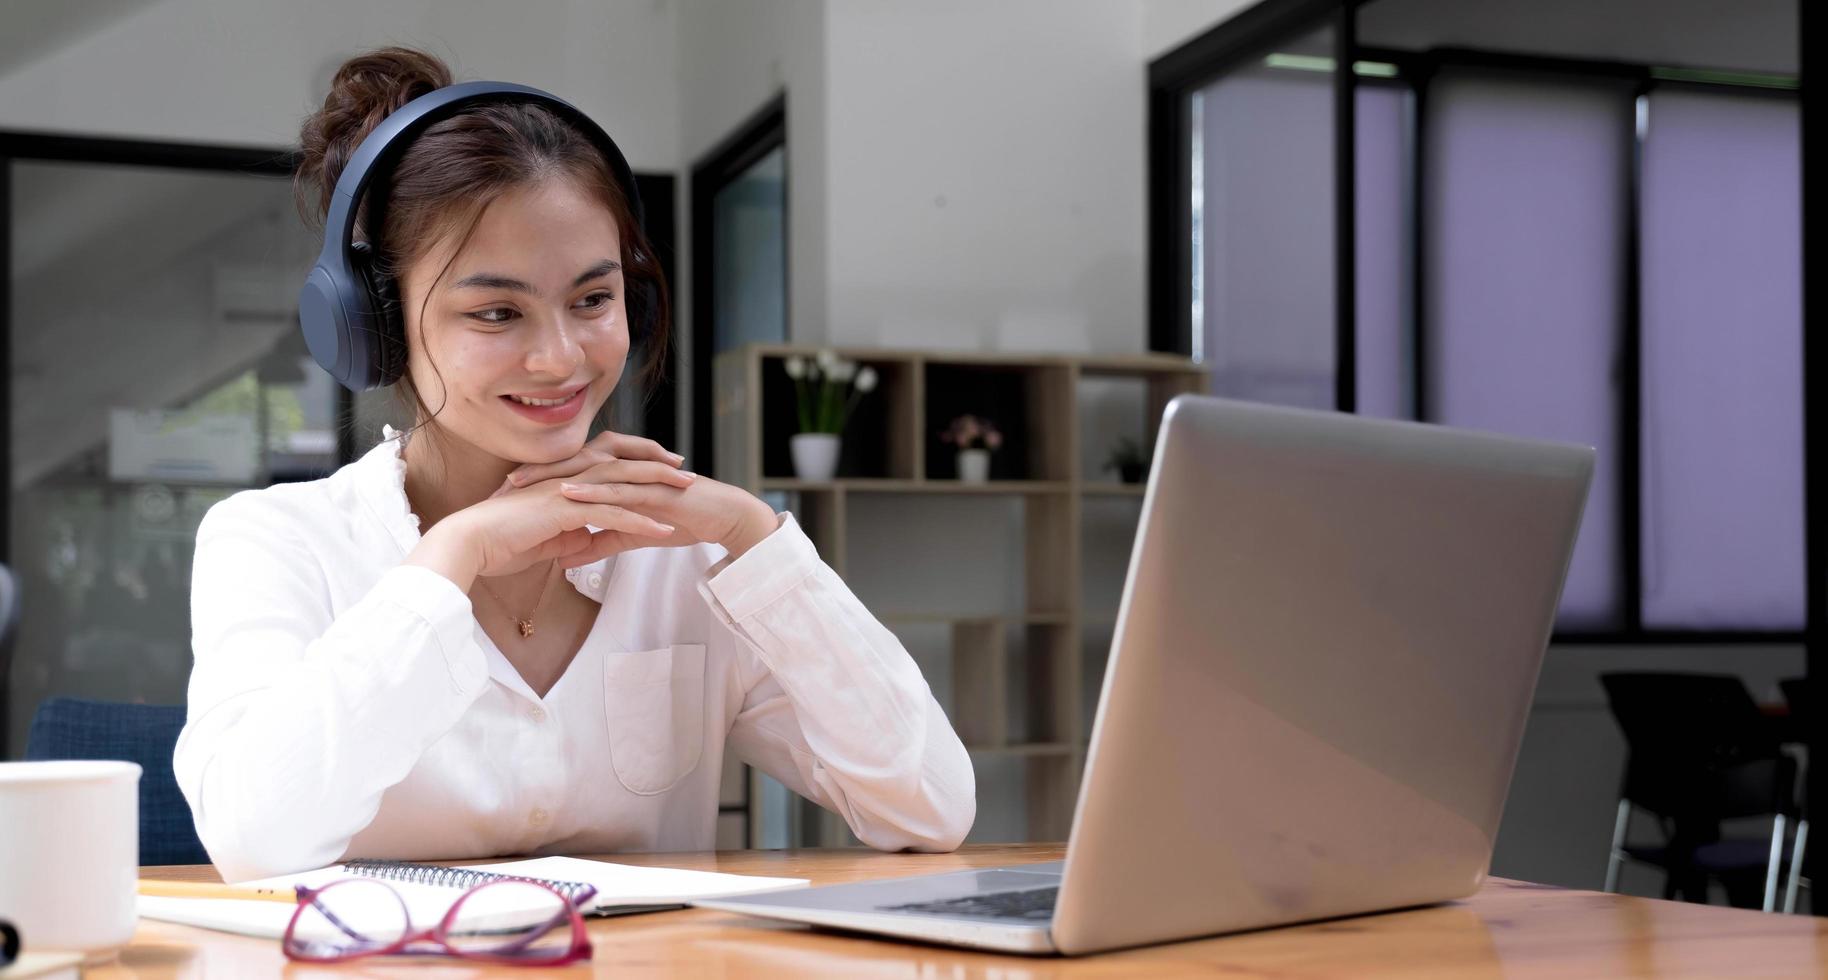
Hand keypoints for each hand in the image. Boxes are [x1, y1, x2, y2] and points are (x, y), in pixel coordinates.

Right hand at [411, 433, 691, 584]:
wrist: (470, 544)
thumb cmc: (500, 543)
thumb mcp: (544, 541)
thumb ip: (568, 536)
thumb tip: (587, 541)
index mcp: (562, 481)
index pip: (606, 463)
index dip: (634, 463)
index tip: (661, 468)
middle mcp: (568, 478)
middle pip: (621, 464)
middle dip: (656, 466)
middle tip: (686, 471)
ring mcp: (568, 491)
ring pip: (622, 484)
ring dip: (658, 488)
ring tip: (688, 494)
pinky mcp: (567, 510)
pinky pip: (612, 514)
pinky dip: (641, 521)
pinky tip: (664, 529)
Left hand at [505, 432, 777, 565]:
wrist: (723, 516)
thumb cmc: (681, 520)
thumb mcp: (632, 535)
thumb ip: (598, 543)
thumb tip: (564, 561)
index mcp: (617, 475)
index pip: (571, 473)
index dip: (539, 482)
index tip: (505, 493)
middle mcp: (624, 468)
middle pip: (572, 465)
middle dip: (536, 472)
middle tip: (501, 483)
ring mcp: (638, 475)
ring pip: (589, 472)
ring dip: (553, 476)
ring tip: (522, 485)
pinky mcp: (652, 487)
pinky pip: (617, 487)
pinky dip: (591, 490)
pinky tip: (567, 494)